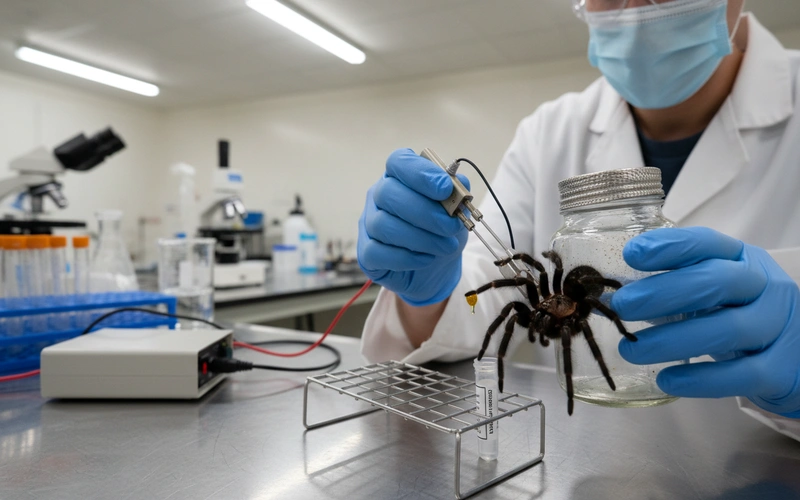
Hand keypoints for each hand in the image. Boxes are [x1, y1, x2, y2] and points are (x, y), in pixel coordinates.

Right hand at [357, 148, 469, 305]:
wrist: (435, 268)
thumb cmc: (441, 232)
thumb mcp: (456, 210)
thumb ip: (457, 193)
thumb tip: (458, 184)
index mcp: (399, 177)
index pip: (398, 161)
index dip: (420, 172)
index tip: (445, 188)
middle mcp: (378, 196)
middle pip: (388, 192)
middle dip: (425, 211)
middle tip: (451, 226)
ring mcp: (368, 224)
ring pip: (383, 224)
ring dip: (421, 238)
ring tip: (445, 246)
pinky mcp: (366, 253)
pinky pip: (377, 252)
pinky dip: (406, 257)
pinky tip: (426, 259)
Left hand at [610, 227, 799, 417]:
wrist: (797, 355)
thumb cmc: (740, 313)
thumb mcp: (713, 290)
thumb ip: (672, 287)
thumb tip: (615, 295)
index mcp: (741, 259)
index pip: (707, 243)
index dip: (670, 246)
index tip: (632, 254)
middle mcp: (764, 286)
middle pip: (716, 282)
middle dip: (663, 293)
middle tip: (622, 306)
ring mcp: (777, 326)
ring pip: (727, 329)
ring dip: (672, 340)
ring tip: (631, 350)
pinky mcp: (781, 369)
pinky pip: (740, 374)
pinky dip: (700, 379)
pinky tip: (667, 379)